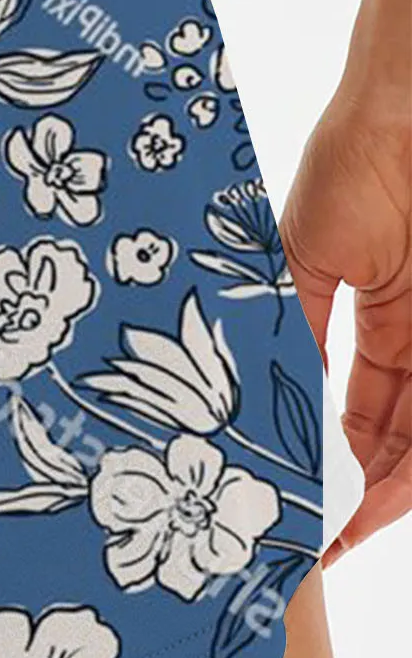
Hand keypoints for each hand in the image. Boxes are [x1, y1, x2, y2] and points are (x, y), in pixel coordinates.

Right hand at [281, 72, 411, 560]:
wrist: (407, 117)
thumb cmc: (351, 168)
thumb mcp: (299, 259)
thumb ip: (292, 328)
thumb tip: (261, 396)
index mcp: (368, 313)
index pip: (351, 409)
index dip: (327, 462)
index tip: (295, 508)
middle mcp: (410, 336)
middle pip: (389, 438)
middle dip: (355, 494)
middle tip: (315, 541)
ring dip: (381, 491)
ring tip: (337, 534)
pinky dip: (406, 462)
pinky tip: (374, 494)